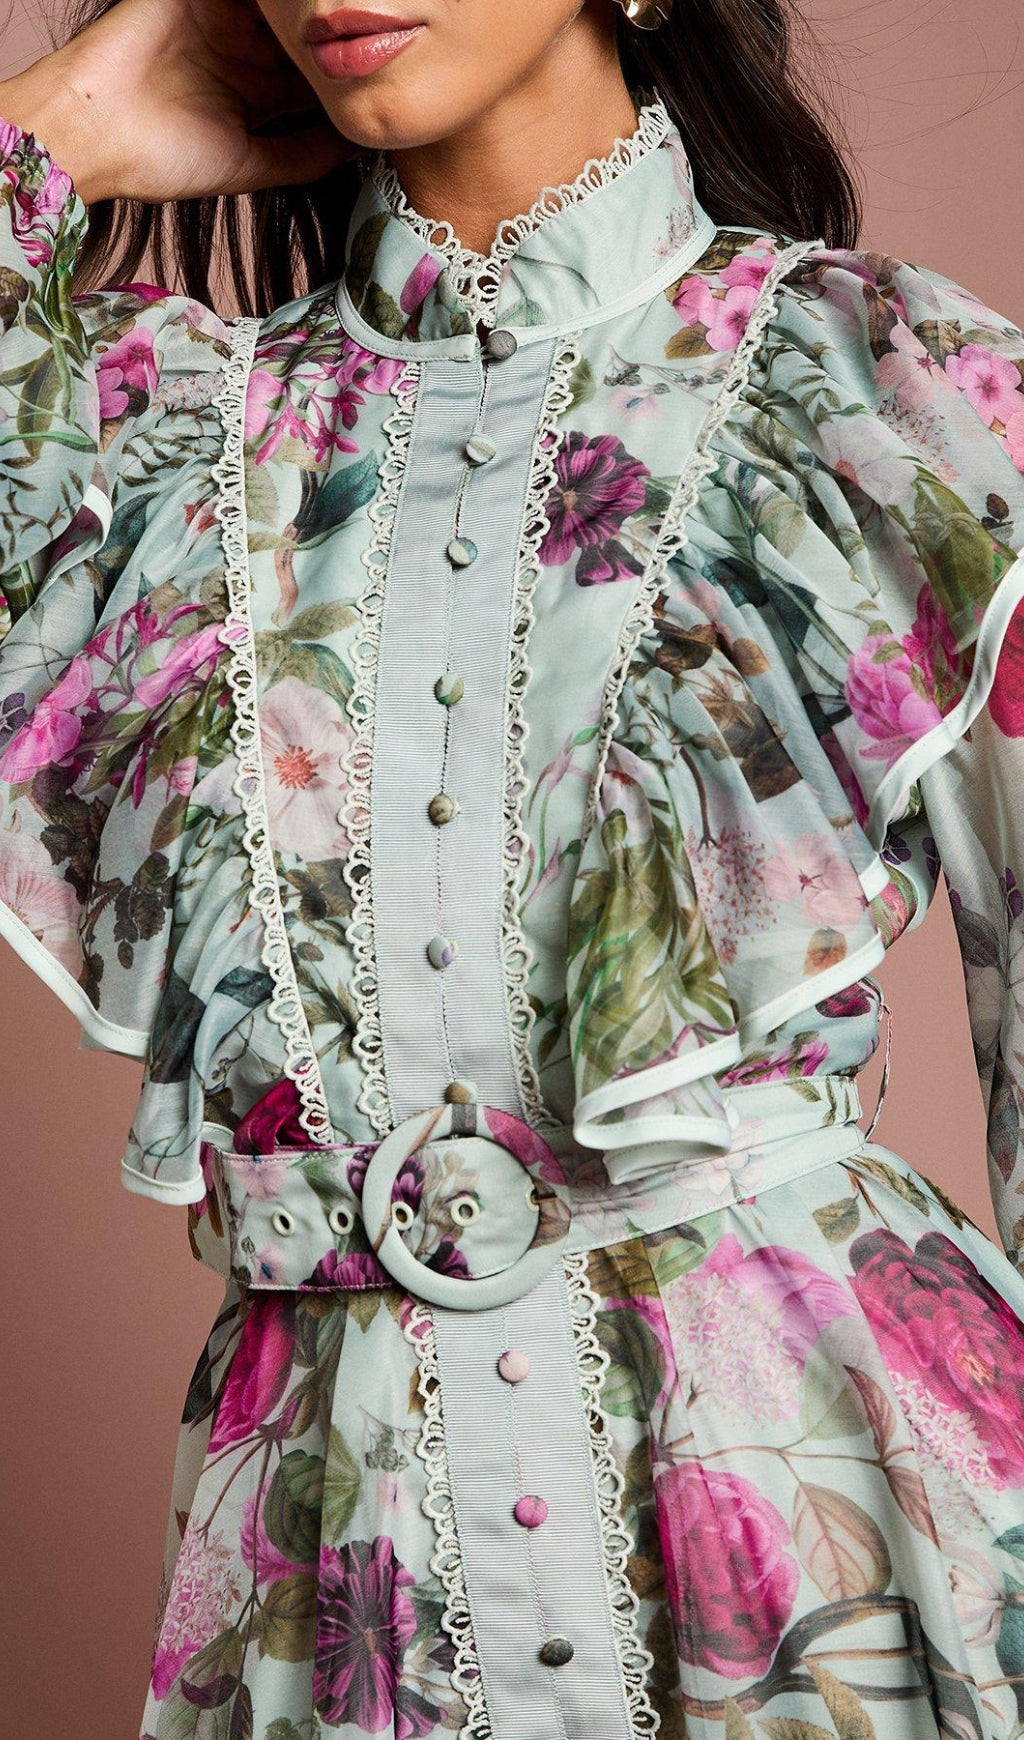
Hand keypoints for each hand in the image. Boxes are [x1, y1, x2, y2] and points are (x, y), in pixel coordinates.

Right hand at [0, 0, 353, 203]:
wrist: (95, 130)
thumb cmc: (163, 157)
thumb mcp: (250, 164)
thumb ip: (305, 156)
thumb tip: (359, 146)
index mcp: (258, 88)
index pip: (315, 72)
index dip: (348, 73)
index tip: (389, 74)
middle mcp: (245, 48)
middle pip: (303, 33)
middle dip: (333, 35)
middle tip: (381, 22)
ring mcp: (222, 14)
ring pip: (280, 7)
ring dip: (309, 9)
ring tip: (352, 3)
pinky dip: (277, 1)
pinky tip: (306, 2)